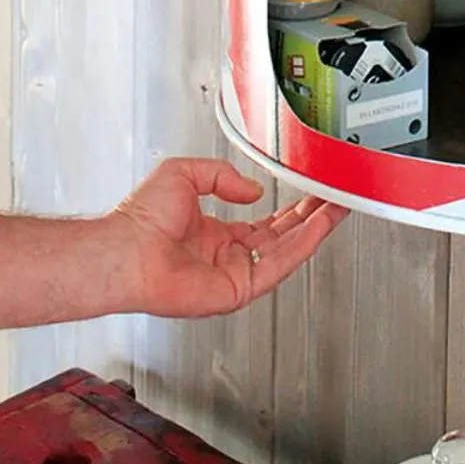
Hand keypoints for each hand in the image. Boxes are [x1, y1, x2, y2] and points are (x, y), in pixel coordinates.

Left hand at [109, 158, 346, 317]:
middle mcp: (226, 255)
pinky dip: (301, 247)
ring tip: (337, 210)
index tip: (311, 193)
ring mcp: (233, 274)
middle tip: (335, 200)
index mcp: (213, 233)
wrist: (127, 249)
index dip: (290, 208)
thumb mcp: (185, 173)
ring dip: (314, 230)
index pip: (264, 222)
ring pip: (285, 252)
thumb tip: (254, 189)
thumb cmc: (140, 218)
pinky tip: (317, 229)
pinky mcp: (236, 290)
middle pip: (281, 237)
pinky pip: (276, 267)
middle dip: (311, 218)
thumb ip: (222, 175)